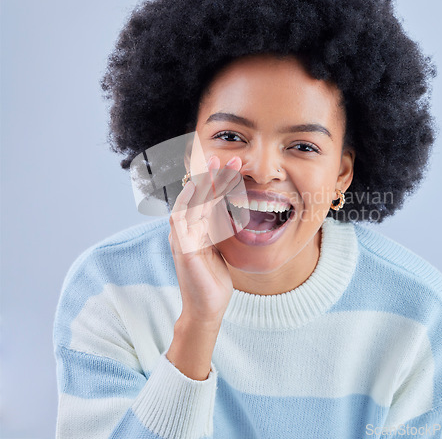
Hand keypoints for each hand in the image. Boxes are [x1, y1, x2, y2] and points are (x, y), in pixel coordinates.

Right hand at [168, 155, 241, 324]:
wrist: (206, 310)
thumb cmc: (211, 280)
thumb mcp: (216, 248)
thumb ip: (215, 229)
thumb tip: (223, 211)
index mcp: (193, 230)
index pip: (203, 199)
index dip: (215, 181)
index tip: (232, 165)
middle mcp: (184, 231)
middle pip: (196, 197)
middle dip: (212, 176)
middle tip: (229, 158)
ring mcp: (181, 240)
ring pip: (190, 205)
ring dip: (204, 185)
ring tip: (218, 167)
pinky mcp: (183, 252)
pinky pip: (183, 223)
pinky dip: (189, 205)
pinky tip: (197, 191)